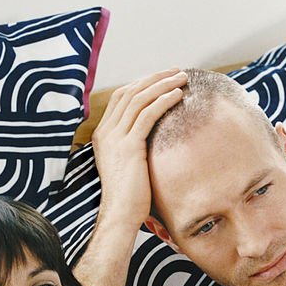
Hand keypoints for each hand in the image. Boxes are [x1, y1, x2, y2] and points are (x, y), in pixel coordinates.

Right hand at [91, 68, 186, 229]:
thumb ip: (136, 146)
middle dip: (154, 78)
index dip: (143, 83)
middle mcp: (106, 132)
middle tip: (176, 71)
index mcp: (103, 134)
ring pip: (139, 99)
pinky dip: (163, 101)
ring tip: (182, 78)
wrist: (121, 215)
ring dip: (162, 84)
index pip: (121, 97)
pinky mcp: (128, 146)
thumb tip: (156, 136)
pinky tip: (178, 95)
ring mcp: (115, 138)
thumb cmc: (130, 196)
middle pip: (130, 92)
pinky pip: (147, 115)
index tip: (163, 78)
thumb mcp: (130, 164)